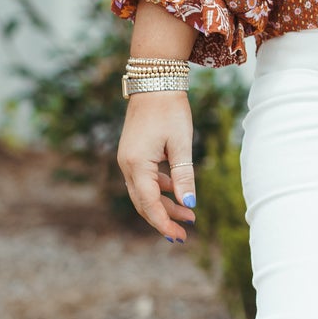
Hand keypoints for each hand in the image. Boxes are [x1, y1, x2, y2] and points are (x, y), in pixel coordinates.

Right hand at [117, 91, 196, 242]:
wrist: (154, 81)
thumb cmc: (170, 109)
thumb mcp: (181, 143)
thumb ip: (184, 175)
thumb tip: (190, 203)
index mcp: (136, 164)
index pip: (149, 204)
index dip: (163, 223)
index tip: (178, 237)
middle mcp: (127, 165)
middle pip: (144, 202)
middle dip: (164, 219)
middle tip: (184, 234)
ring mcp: (128, 159)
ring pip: (144, 192)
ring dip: (164, 205)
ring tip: (189, 214)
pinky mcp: (133, 154)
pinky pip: (145, 180)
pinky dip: (160, 189)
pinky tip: (177, 193)